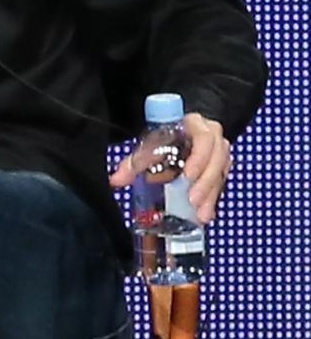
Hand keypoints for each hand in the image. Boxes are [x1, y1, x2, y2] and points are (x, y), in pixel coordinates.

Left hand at [111, 112, 230, 222]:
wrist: (176, 137)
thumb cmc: (162, 139)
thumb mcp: (147, 148)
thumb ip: (132, 163)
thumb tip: (116, 180)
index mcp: (195, 125)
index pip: (204, 138)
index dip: (199, 157)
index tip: (188, 176)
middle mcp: (212, 137)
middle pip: (217, 158)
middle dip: (206, 181)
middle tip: (193, 200)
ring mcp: (219, 152)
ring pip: (221, 172)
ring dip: (210, 194)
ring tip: (200, 213)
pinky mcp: (220, 168)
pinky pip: (220, 183)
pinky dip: (211, 199)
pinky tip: (205, 213)